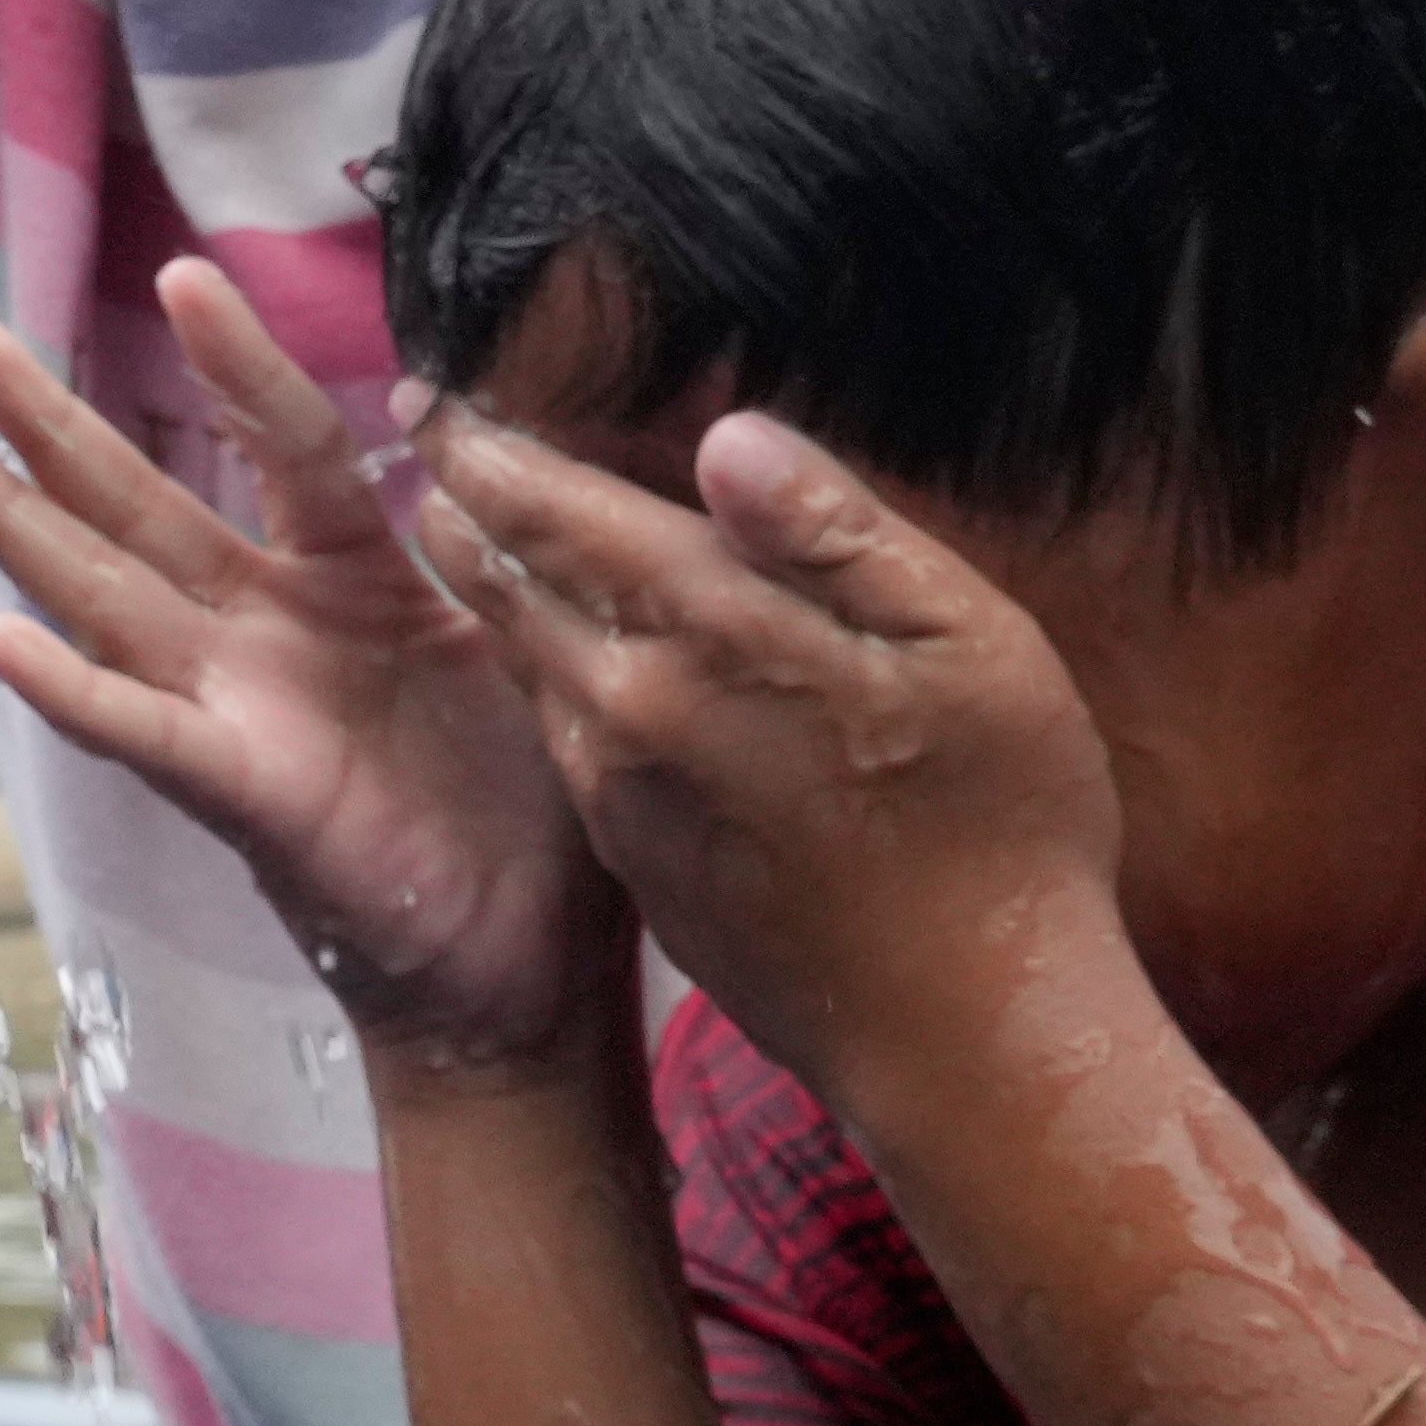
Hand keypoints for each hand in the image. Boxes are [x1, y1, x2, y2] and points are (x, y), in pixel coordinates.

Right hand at [0, 265, 623, 1084]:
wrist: (532, 982)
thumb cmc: (543, 826)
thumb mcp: (546, 661)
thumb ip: (512, 564)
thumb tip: (501, 459)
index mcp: (356, 588)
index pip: (294, 448)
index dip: (240, 366)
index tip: (183, 275)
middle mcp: (271, 634)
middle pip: (142, 505)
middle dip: (52, 423)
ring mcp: (239, 709)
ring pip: (103, 592)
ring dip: (9, 515)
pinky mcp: (244, 794)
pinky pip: (149, 734)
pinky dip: (75, 692)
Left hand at [422, 411, 1130, 1129]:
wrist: (966, 1036)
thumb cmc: (1002, 824)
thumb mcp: (969, 647)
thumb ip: (833, 535)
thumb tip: (727, 436)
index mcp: (708, 634)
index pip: (555, 511)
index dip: (487, 445)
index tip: (432, 390)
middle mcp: (629, 705)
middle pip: (509, 575)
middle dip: (460, 498)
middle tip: (423, 429)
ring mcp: (618, 788)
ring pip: (521, 653)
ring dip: (485, 580)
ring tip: (459, 515)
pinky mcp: (630, 852)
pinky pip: (557, 730)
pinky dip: (535, 664)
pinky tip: (552, 641)